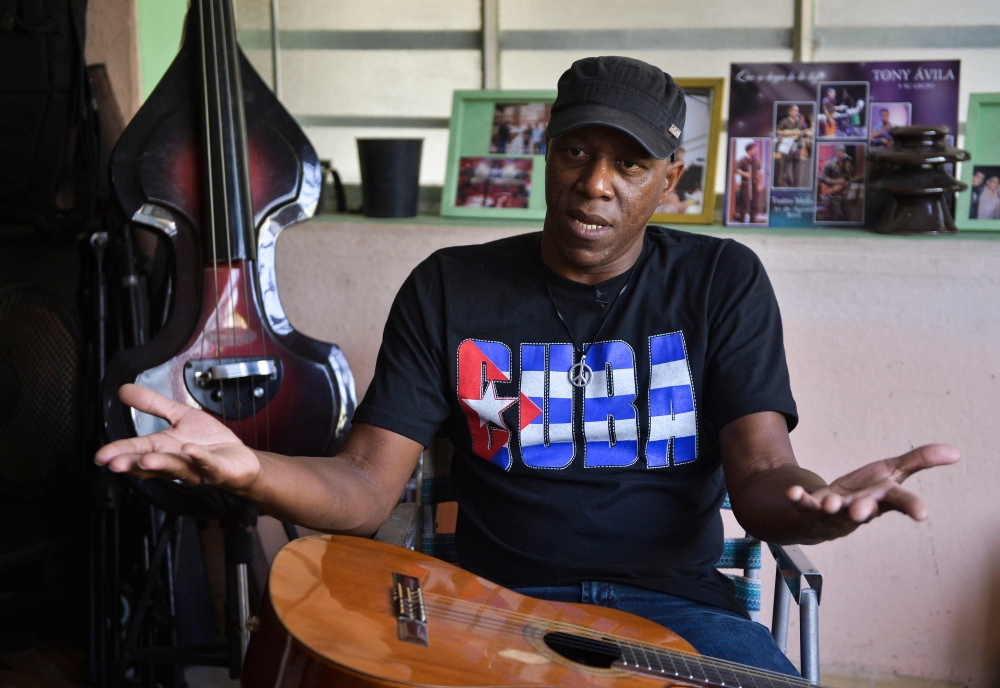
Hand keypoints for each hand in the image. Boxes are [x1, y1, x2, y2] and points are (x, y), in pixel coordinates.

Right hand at [94, 383, 261, 489]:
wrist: (238, 459)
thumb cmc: (209, 441)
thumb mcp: (179, 416)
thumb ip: (153, 404)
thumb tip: (124, 390)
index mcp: (165, 448)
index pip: (138, 450)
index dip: (120, 453)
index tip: (101, 456)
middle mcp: (177, 462)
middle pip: (152, 463)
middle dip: (134, 463)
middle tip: (116, 463)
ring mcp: (196, 468)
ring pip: (176, 467)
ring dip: (161, 463)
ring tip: (147, 458)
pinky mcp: (217, 470)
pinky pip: (208, 464)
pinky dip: (199, 457)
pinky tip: (191, 450)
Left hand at [787, 444, 958, 540]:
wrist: (829, 511)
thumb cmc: (865, 492)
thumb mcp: (891, 473)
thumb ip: (918, 461)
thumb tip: (955, 451)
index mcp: (882, 499)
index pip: (900, 501)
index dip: (911, 506)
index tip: (923, 513)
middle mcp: (859, 509)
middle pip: (864, 511)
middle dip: (863, 510)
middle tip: (862, 510)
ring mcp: (834, 513)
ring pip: (834, 513)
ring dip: (832, 508)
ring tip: (832, 503)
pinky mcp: (811, 509)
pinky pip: (804, 504)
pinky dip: (799, 498)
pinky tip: (793, 492)